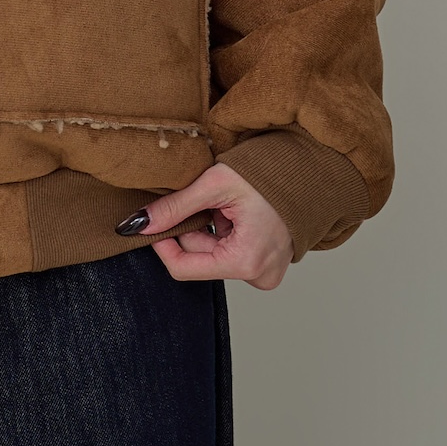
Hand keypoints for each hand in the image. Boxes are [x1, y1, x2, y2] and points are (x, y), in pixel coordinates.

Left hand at [117, 165, 292, 290]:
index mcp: (247, 262)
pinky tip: (235, 212)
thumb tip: (139, 224)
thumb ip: (175, 207)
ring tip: (226, 204)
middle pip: (199, 259)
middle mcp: (258, 276)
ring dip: (209, 228)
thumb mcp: (216, 185)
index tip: (153, 222)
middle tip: (203, 199)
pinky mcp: (266, 265)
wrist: (308, 169)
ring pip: (212, 255)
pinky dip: (224, 232)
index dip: (163, 244)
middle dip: (193, 228)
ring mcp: (265, 273)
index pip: (184, 269)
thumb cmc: (270, 173)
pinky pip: (230, 253)